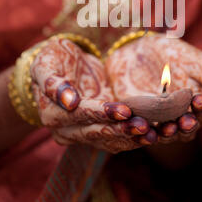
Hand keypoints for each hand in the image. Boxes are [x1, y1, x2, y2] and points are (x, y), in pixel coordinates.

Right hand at [30, 38, 152, 152]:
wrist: (61, 68)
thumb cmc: (50, 60)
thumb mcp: (44, 64)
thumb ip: (52, 82)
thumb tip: (69, 102)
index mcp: (52, 116)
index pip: (80, 116)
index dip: (101, 113)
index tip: (123, 109)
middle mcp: (67, 132)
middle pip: (97, 133)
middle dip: (122, 129)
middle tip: (145, 125)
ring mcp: (84, 135)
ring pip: (110, 141)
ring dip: (133, 138)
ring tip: (155, 132)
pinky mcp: (101, 131)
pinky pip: (119, 138)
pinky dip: (137, 137)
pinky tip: (156, 132)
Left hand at [105, 33, 201, 143]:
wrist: (138, 50)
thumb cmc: (174, 54)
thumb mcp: (196, 60)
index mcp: (196, 107)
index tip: (200, 100)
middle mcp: (178, 119)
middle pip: (186, 131)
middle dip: (187, 126)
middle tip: (186, 121)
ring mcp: (157, 122)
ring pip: (164, 135)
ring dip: (167, 134)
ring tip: (168, 128)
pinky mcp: (135, 120)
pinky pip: (139, 130)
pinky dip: (140, 131)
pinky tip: (141, 126)